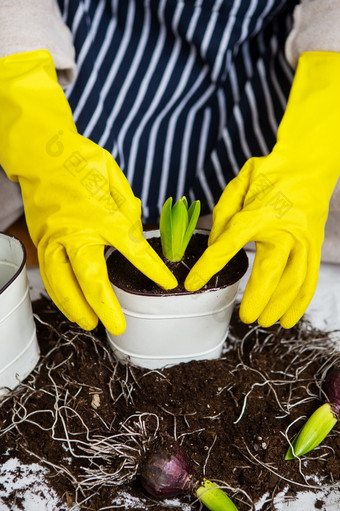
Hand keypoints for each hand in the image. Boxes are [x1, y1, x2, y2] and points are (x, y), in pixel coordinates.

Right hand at [0, 50, 176, 333]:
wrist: (38, 154)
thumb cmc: (78, 160)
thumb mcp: (111, 173)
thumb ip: (126, 205)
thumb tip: (134, 229)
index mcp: (100, 214)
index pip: (132, 248)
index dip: (152, 269)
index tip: (168, 283)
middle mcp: (75, 232)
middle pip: (90, 277)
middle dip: (104, 306)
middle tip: (118, 326)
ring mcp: (54, 239)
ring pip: (62, 283)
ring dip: (76, 307)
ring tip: (91, 323)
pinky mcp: (41, 242)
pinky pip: (49, 275)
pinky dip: (59, 295)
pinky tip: (70, 305)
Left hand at [185, 52, 339, 327]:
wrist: (310, 164)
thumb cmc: (270, 174)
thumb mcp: (239, 184)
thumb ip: (224, 214)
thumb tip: (214, 245)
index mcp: (259, 213)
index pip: (228, 245)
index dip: (208, 266)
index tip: (192, 284)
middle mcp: (284, 231)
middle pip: (270, 271)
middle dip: (257, 298)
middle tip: (245, 317)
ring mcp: (303, 241)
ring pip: (294, 280)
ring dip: (280, 305)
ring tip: (265, 322)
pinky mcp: (315, 246)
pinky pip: (310, 278)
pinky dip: (301, 301)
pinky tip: (289, 317)